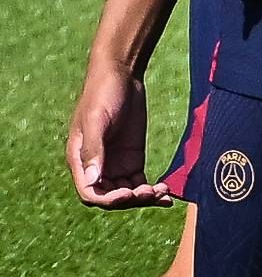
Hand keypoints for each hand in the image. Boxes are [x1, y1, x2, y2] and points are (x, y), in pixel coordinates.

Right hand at [67, 59, 169, 209]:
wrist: (121, 76)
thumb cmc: (102, 94)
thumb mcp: (97, 120)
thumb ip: (94, 150)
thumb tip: (92, 180)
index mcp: (80, 161)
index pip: (90, 193)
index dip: (108, 200)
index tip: (129, 194)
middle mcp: (97, 167)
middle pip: (111, 197)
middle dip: (130, 200)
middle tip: (152, 193)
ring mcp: (115, 165)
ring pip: (127, 193)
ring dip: (143, 198)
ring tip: (162, 192)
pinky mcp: (132, 159)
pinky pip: (139, 183)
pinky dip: (151, 191)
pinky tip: (166, 194)